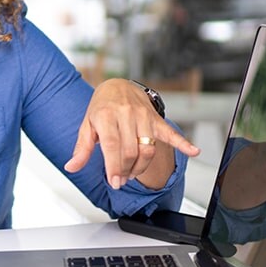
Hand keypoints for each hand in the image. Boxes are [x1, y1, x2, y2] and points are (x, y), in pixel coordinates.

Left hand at [65, 79, 199, 189]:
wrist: (116, 85)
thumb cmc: (100, 108)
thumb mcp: (86, 125)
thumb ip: (81, 148)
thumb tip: (71, 167)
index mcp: (106, 115)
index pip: (112, 145)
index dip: (114, 166)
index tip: (114, 182)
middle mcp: (126, 114)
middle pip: (131, 150)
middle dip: (126, 170)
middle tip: (120, 180)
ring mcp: (143, 116)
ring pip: (148, 148)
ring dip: (141, 166)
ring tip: (132, 174)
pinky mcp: (156, 118)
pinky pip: (171, 132)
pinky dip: (183, 142)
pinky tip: (194, 152)